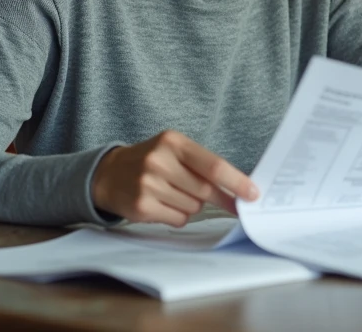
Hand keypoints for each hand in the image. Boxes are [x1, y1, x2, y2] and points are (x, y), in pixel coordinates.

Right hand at [91, 130, 258, 225]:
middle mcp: (159, 161)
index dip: (237, 182)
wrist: (108, 174)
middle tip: (231, 204)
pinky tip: (164, 204)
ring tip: (176, 193)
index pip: (213, 166)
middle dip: (220, 199)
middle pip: (205, 190)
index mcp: (173, 142)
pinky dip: (179, 215)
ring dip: (194, 205)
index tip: (253, 194)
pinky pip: (178, 219)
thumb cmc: (151, 161)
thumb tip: (237, 188)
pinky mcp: (142, 206)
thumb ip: (202, 165)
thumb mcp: (174, 150)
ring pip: (193, 207)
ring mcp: (148, 185)